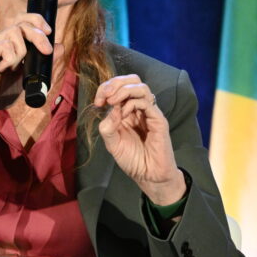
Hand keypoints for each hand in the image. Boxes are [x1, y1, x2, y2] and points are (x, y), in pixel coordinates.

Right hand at [0, 14, 53, 133]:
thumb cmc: (0, 92)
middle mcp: (0, 39)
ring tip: (14, 67)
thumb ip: (42, 62)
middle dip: (38, 35)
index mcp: (10, 43)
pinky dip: (10, 58)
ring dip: (22, 51)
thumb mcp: (27, 77)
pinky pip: (4, 45)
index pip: (24, 20)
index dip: (37, 21)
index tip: (49, 32)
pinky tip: (3, 69)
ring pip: (14, 33)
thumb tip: (60, 47)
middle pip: (22, 23)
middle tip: (46, 51)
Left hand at [94, 75, 185, 204]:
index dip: (106, 88)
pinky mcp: (158, 120)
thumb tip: (110, 108)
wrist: (148, 176)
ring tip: (113, 102)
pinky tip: (124, 115)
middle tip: (105, 96)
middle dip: (116, 83)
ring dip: (124, 90)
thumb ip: (107, 126)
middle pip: (132, 80)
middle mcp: (139, 109)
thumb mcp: (112, 143)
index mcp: (127, 111)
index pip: (119, 87)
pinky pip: (148, 102)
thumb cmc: (132, 160)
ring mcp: (150, 113)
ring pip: (141, 87)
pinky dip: (132, 103)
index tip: (98, 102)